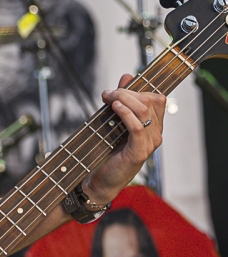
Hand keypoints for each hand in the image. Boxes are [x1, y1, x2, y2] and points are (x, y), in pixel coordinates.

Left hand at [83, 74, 165, 203]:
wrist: (100, 180)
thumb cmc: (107, 152)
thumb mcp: (114, 121)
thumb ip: (123, 100)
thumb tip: (127, 76)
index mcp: (152, 127)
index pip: (156, 99)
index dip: (137, 89)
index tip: (114, 90)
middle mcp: (155, 134)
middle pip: (150, 101)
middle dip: (127, 92)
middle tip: (107, 94)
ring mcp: (149, 144)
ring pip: (144, 111)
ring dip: (124, 99)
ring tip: (108, 99)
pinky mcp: (139, 152)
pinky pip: (137, 127)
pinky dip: (126, 114)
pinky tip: (115, 108)